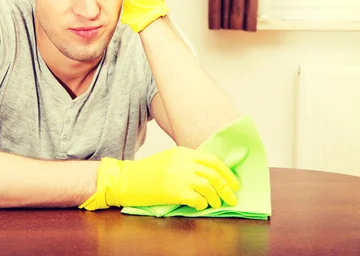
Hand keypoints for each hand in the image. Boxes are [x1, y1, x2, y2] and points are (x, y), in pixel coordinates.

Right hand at [80, 146, 238, 210]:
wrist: (126, 179)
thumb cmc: (146, 173)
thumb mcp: (169, 160)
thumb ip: (187, 163)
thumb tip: (208, 175)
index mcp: (183, 152)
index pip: (212, 160)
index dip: (226, 173)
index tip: (233, 183)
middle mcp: (184, 162)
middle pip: (214, 174)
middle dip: (226, 188)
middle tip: (232, 198)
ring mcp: (180, 176)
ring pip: (208, 187)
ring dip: (215, 198)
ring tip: (216, 204)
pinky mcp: (175, 191)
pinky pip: (197, 199)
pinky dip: (202, 204)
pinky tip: (200, 206)